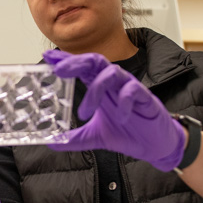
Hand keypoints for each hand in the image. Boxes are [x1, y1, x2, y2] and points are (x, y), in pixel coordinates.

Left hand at [43, 50, 185, 170]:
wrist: (154, 146)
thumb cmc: (127, 133)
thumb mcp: (95, 137)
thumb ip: (74, 139)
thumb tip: (51, 144)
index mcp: (101, 88)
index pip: (82, 67)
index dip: (66, 59)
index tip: (48, 56)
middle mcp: (113, 84)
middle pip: (95, 62)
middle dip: (76, 62)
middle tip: (60, 70)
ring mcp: (130, 88)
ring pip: (112, 73)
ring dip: (95, 90)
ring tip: (84, 113)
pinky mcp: (146, 98)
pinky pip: (133, 91)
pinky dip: (124, 102)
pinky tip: (120, 118)